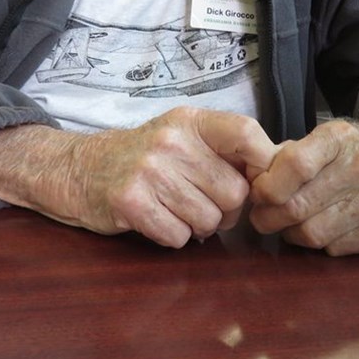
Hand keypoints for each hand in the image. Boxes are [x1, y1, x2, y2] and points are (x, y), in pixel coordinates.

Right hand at [0, 106, 278, 248]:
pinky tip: (156, 220)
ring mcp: (150, 170)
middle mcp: (172, 140)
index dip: (264, 163)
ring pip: (209, 220)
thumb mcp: (183, 137)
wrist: (79, 168)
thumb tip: (279, 172)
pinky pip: (178, 237)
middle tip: (201, 204)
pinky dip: (172, 237)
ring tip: (175, 210)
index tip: (258, 182)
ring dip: (198, 227)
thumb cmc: (144, 158)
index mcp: (191, 121)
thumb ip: (226, 150)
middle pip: (234, 193)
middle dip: (225, 210)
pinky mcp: (131, 201)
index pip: (247, 134)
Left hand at [248, 118, 358, 255]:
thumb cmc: (351, 150)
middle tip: (261, 217)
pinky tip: (319, 227)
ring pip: (313, 234)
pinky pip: (335, 248)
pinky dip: (319, 244)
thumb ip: (285, 156)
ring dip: (291, 234)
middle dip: (268, 217)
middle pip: (298, 206)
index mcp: (339, 138)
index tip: (257, 193)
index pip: (294, 165)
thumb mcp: (321, 138)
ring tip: (288, 224)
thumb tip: (250, 180)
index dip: (266, 186)